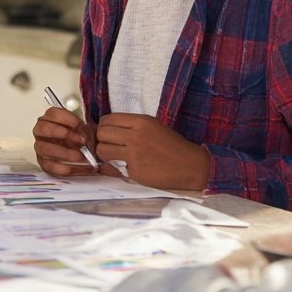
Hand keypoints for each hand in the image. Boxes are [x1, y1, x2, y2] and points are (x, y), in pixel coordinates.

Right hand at [33, 106, 98, 176]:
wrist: (81, 153)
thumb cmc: (80, 138)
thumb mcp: (85, 131)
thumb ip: (85, 131)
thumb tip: (85, 139)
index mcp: (50, 118)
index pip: (52, 113)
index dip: (66, 118)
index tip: (79, 125)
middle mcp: (40, 131)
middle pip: (44, 128)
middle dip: (64, 134)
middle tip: (80, 141)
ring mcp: (40, 147)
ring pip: (44, 148)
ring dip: (64, 153)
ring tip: (80, 157)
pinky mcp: (43, 163)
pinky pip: (50, 166)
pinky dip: (67, 168)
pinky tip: (79, 168)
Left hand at [94, 113, 210, 189]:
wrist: (190, 165)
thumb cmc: (172, 145)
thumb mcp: (153, 126)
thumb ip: (132, 126)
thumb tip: (108, 129)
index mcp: (141, 121)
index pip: (108, 119)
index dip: (104, 126)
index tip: (108, 132)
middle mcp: (135, 136)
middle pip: (101, 133)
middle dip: (101, 139)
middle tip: (109, 144)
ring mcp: (134, 155)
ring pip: (102, 150)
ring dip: (105, 154)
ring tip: (114, 156)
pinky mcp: (134, 171)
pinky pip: (112, 168)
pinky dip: (114, 168)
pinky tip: (123, 167)